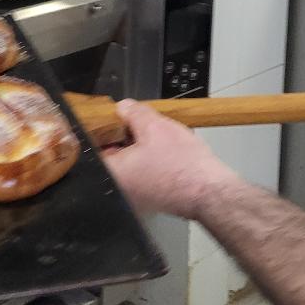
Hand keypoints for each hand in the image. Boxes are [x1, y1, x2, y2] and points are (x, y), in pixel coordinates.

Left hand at [101, 99, 241, 219]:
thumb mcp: (155, 127)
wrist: (211, 192)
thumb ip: (134, 113)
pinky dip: (148, 160)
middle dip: (121, 137)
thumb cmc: (182, 166)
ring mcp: (134, 197)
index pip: (93, 147)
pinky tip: (163, 151)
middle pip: (110, 155)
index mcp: (112, 173)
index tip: (111, 118)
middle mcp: (118, 189)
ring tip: (152, 136)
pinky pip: (141, 173)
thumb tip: (123, 107)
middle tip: (134, 123)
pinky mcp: (150, 198)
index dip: (102, 128)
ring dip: (137, 148)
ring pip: (128, 163)